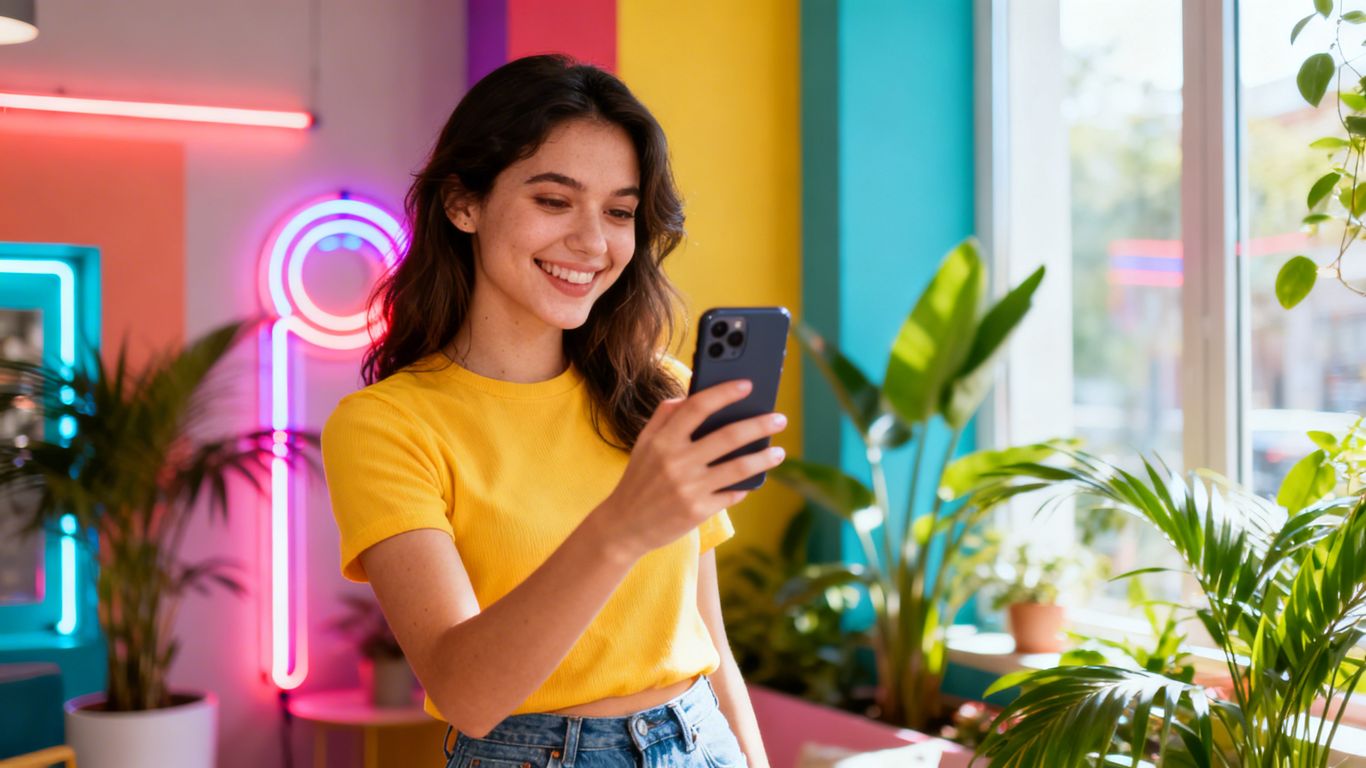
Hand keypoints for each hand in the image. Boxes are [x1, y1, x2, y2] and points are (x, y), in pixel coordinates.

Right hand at [596, 379, 787, 558]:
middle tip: (780, 419)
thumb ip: (664, 415)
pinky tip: (755, 480)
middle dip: (759, 425)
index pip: (698, 406)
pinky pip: (732, 494)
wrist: (625, 526)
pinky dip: (745, 486)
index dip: (725, 392)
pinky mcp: (698, 511)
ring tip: (779, 452)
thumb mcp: (643, 443)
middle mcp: (677, 462)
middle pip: (728, 436)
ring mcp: (689, 488)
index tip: (747, 385)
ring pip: (738, 467)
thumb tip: (691, 396)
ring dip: (764, 458)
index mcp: (663, 440)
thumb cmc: (639, 479)